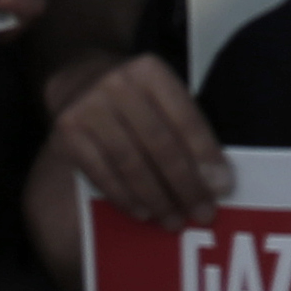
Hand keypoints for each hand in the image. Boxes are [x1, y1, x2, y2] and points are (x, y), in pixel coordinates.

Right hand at [46, 53, 231, 229]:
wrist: (76, 78)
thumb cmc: (133, 96)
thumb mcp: (160, 94)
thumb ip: (185, 129)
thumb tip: (214, 180)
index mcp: (149, 70)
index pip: (184, 117)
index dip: (205, 154)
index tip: (222, 186)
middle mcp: (117, 84)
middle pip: (159, 143)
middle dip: (185, 183)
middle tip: (202, 212)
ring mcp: (89, 108)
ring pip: (131, 163)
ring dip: (157, 197)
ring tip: (174, 220)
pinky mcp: (68, 133)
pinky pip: (102, 173)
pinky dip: (125, 197)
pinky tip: (142, 213)